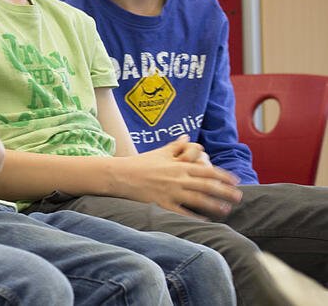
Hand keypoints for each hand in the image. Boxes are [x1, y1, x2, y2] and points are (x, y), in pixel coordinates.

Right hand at [113, 138, 241, 219]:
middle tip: (239, 196)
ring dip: (214, 204)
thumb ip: (176, 146)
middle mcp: (178, 178)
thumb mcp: (160, 152)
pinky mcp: (162, 203)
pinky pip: (182, 212)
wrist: (120, 175)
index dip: (223, 175)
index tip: (235, 180)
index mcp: (179, 165)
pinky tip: (205, 221)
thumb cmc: (140, 163)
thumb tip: (187, 138)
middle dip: (225, 191)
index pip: (207, 169)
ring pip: (198, 199)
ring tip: (226, 209)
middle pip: (207, 185)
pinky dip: (194, 217)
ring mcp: (171, 192)